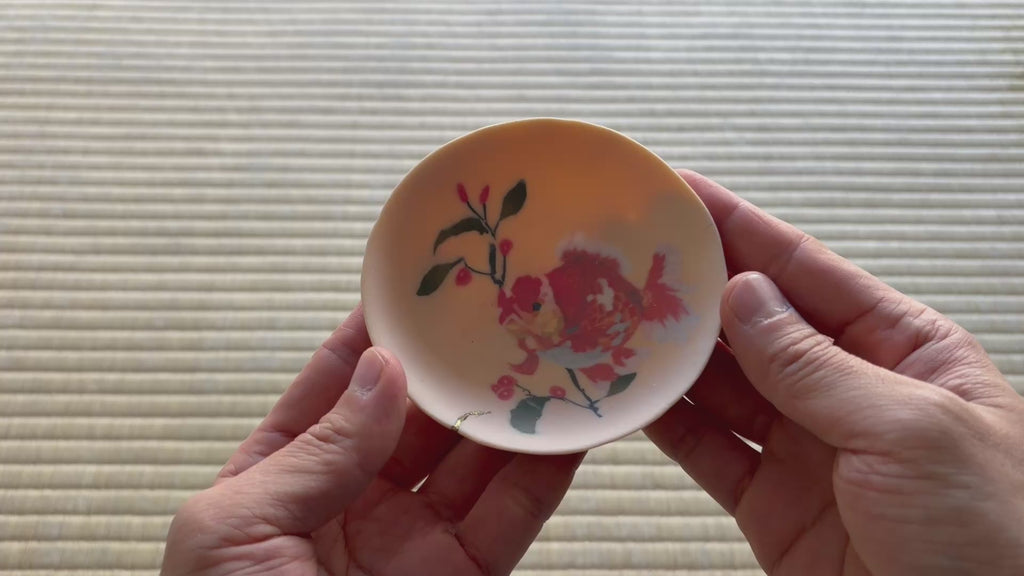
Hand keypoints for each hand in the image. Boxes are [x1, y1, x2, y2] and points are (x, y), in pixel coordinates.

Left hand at [161, 307, 582, 575]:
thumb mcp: (238, 531)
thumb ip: (316, 452)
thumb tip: (385, 372)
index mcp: (279, 480)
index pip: (333, 388)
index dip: (373, 334)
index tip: (417, 280)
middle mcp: (351, 502)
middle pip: (415, 416)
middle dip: (454, 363)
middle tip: (503, 303)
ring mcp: (411, 541)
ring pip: (472, 459)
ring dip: (510, 406)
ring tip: (550, 346)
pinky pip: (510, 515)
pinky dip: (544, 470)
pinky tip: (570, 422)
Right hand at [646, 171, 1023, 575]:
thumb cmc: (991, 535)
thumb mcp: (909, 429)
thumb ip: (814, 364)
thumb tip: (742, 295)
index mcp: (904, 349)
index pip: (807, 272)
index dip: (740, 229)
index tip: (679, 193)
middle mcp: (850, 390)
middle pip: (755, 323)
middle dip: (693, 288)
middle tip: (625, 254)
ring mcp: (806, 448)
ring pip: (722, 385)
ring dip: (670, 353)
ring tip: (609, 316)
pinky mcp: (772, 504)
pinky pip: (709, 450)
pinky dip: (667, 423)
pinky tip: (631, 392)